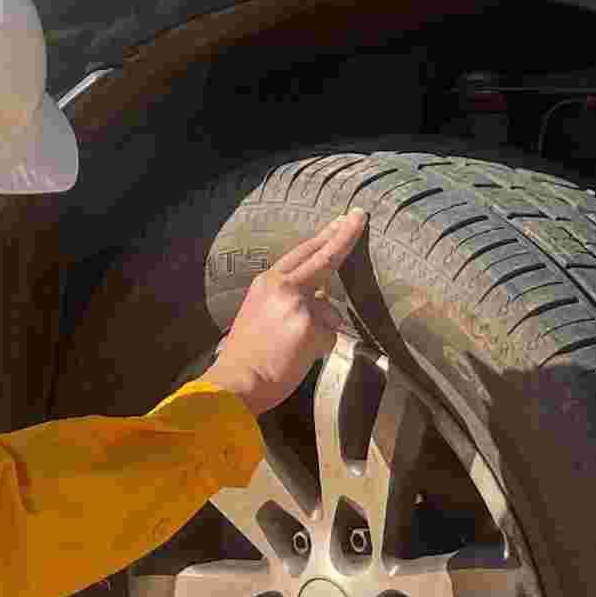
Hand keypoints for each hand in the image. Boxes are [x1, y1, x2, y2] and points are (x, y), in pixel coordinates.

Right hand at [203, 212, 362, 415]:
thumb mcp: (260, 313)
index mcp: (268, 281)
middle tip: (359, 215)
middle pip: (324, 257)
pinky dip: (319, 348)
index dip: (324, 236)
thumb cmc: (247, 354)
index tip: (340, 221)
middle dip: (345, 235)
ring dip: (320, 330)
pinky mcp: (312, 328)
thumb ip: (289, 298)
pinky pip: (330, 336)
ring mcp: (300, 305)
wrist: (236, 382)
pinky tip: (297, 358)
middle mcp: (284, 286)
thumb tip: (321, 294)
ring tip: (291, 349)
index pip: (303, 252)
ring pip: (330, 312)